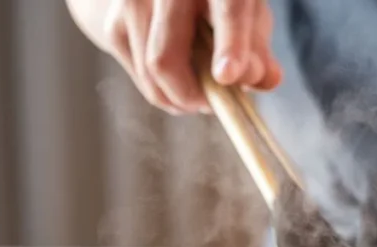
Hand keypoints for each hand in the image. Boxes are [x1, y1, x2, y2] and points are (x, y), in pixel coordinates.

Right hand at [103, 0, 281, 114]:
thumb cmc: (219, 4)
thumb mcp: (249, 16)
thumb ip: (260, 50)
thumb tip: (263, 80)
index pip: (228, 7)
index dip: (230, 43)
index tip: (228, 77)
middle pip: (166, 56)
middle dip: (191, 94)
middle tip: (213, 105)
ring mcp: (133, 2)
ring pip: (151, 71)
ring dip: (180, 98)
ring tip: (201, 98)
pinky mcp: (112, 23)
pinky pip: (141, 76)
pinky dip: (164, 93)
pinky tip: (181, 85)